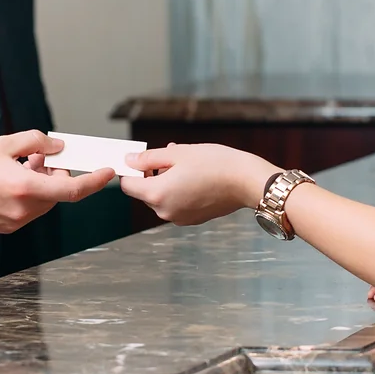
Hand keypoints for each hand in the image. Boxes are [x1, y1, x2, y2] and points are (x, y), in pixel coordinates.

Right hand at [0, 132, 114, 233]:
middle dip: (56, 177)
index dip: (94, 182)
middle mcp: (20, 211)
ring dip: (40, 186)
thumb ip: (35, 143)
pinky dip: (26, 195)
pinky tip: (8, 179)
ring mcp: (9, 222)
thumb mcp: (2, 144)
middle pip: (56, 196)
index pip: (72, 191)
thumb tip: (57, 148)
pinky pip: (23, 211)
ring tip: (20, 165)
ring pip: (40, 204)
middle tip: (42, 158)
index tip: (106, 173)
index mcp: (24, 189)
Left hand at [120, 143, 277, 226]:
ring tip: (185, 163)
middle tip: (169, 156)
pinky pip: (177, 203)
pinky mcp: (193, 219)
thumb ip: (149, 158)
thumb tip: (129, 160)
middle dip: (152, 174)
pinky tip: (195, 176)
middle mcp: (165, 211)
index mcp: (158, 194)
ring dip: (167, 181)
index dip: (131, 171)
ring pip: (162, 197)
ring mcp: (180, 218)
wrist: (246, 181)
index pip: (128, 186)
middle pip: (145, 192)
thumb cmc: (214, 163)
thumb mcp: (177, 153)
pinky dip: (179, 191)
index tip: (140, 159)